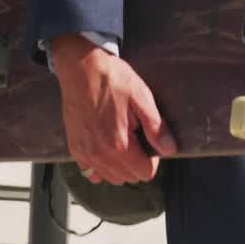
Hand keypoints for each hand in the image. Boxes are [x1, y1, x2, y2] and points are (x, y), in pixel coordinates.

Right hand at [51, 33, 176, 185]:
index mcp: (118, 144)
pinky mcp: (74, 147)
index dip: (153, 160)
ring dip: (120, 166)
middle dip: (137, 162)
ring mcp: (84, 152)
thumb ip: (156, 127)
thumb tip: (170, 149)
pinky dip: (100, 166)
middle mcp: (99, 153)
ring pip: (110, 177)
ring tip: (122, 141)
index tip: (149, 142)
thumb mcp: (141, 97)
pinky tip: (106, 149)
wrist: (80, 66)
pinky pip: (90, 171)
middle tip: (137, 138)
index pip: (145, 172)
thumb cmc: (111, 78)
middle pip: (128, 177)